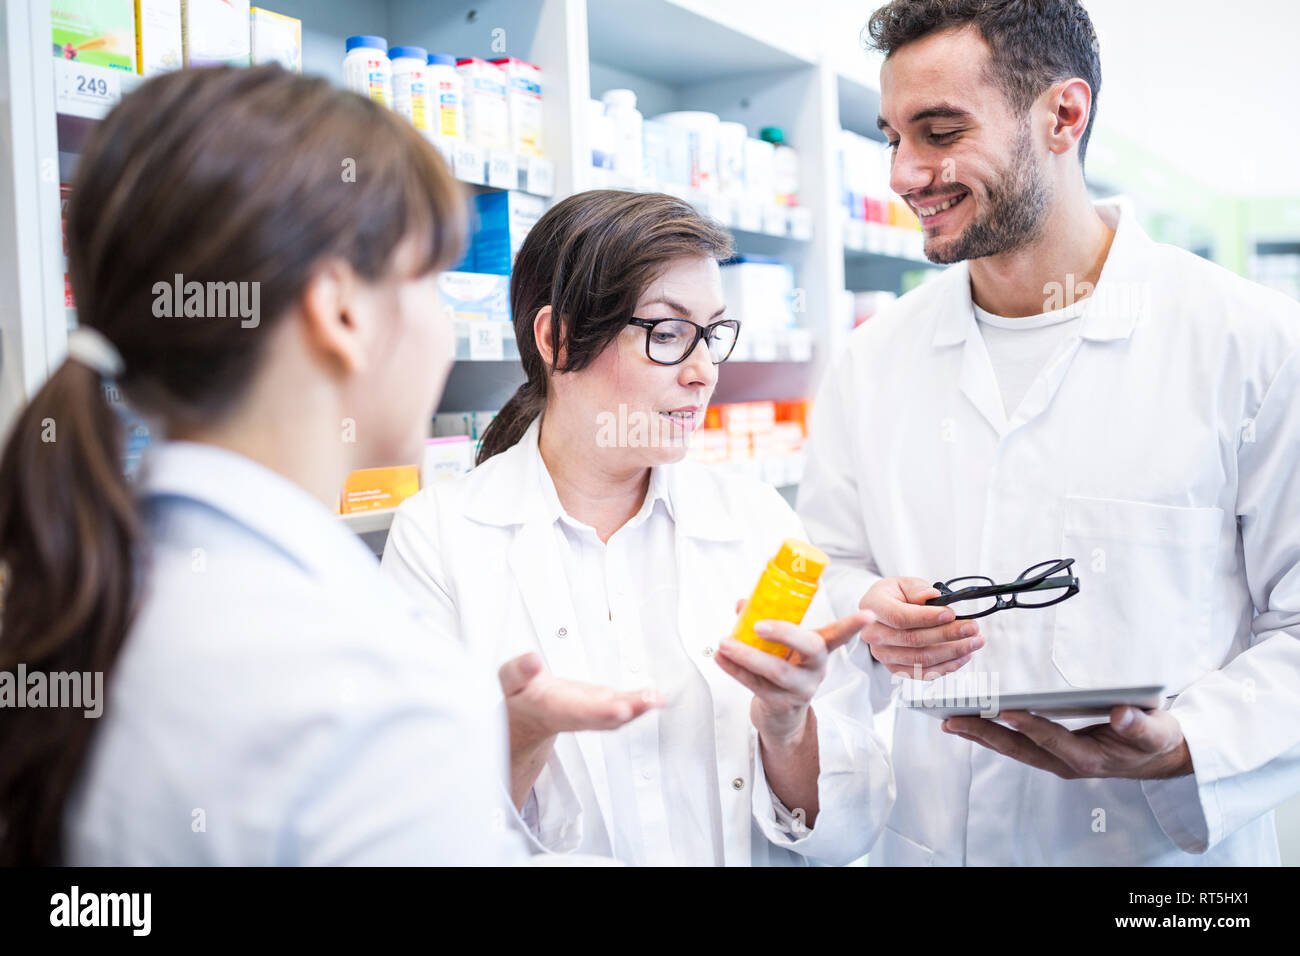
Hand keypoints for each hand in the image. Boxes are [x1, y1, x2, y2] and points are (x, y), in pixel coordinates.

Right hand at [498, 652, 665, 808]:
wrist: (524, 721)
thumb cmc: (519, 698)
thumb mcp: (508, 681)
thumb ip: (519, 672)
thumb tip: (532, 660)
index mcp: (551, 709)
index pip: (576, 711)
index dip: (598, 711)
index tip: (619, 708)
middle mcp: (574, 716)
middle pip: (604, 716)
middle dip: (629, 710)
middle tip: (651, 700)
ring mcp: (590, 715)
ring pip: (617, 715)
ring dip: (640, 707)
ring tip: (658, 698)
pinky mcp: (600, 709)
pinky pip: (622, 709)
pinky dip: (640, 704)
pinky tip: (656, 697)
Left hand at [716, 602, 873, 745]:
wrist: (780, 716)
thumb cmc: (782, 669)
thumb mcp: (781, 647)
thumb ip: (764, 621)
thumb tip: (743, 603)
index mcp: (818, 651)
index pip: (839, 634)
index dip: (853, 625)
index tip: (868, 614)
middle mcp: (815, 669)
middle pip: (810, 648)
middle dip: (785, 633)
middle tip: (758, 624)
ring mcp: (800, 689)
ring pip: (777, 671)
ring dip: (747, 655)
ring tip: (724, 642)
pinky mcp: (780, 704)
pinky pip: (756, 686)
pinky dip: (735, 670)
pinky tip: (720, 658)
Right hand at [858, 577, 984, 679]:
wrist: (882, 613)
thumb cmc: (894, 596)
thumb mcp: (903, 583)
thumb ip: (917, 589)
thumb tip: (932, 596)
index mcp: (873, 607)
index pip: (899, 617)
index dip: (926, 617)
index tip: (951, 614)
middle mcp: (873, 634)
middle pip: (912, 640)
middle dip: (947, 635)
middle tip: (972, 628)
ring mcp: (883, 654)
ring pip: (920, 659)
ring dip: (952, 652)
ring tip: (974, 642)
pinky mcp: (896, 668)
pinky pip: (922, 673)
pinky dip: (946, 667)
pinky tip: (963, 657)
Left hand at [942, 706, 1193, 779]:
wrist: (1160, 757)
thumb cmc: (1157, 741)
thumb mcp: (1158, 731)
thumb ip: (1141, 725)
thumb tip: (1123, 714)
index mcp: (1091, 759)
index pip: (1053, 740)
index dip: (1030, 725)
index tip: (1005, 710)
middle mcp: (1068, 763)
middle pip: (1020, 749)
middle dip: (984, 734)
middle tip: (952, 719)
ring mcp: (1058, 761)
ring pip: (1013, 750)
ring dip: (981, 736)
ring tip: (950, 721)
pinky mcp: (1053, 754)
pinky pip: (1017, 746)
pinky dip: (993, 734)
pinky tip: (973, 723)